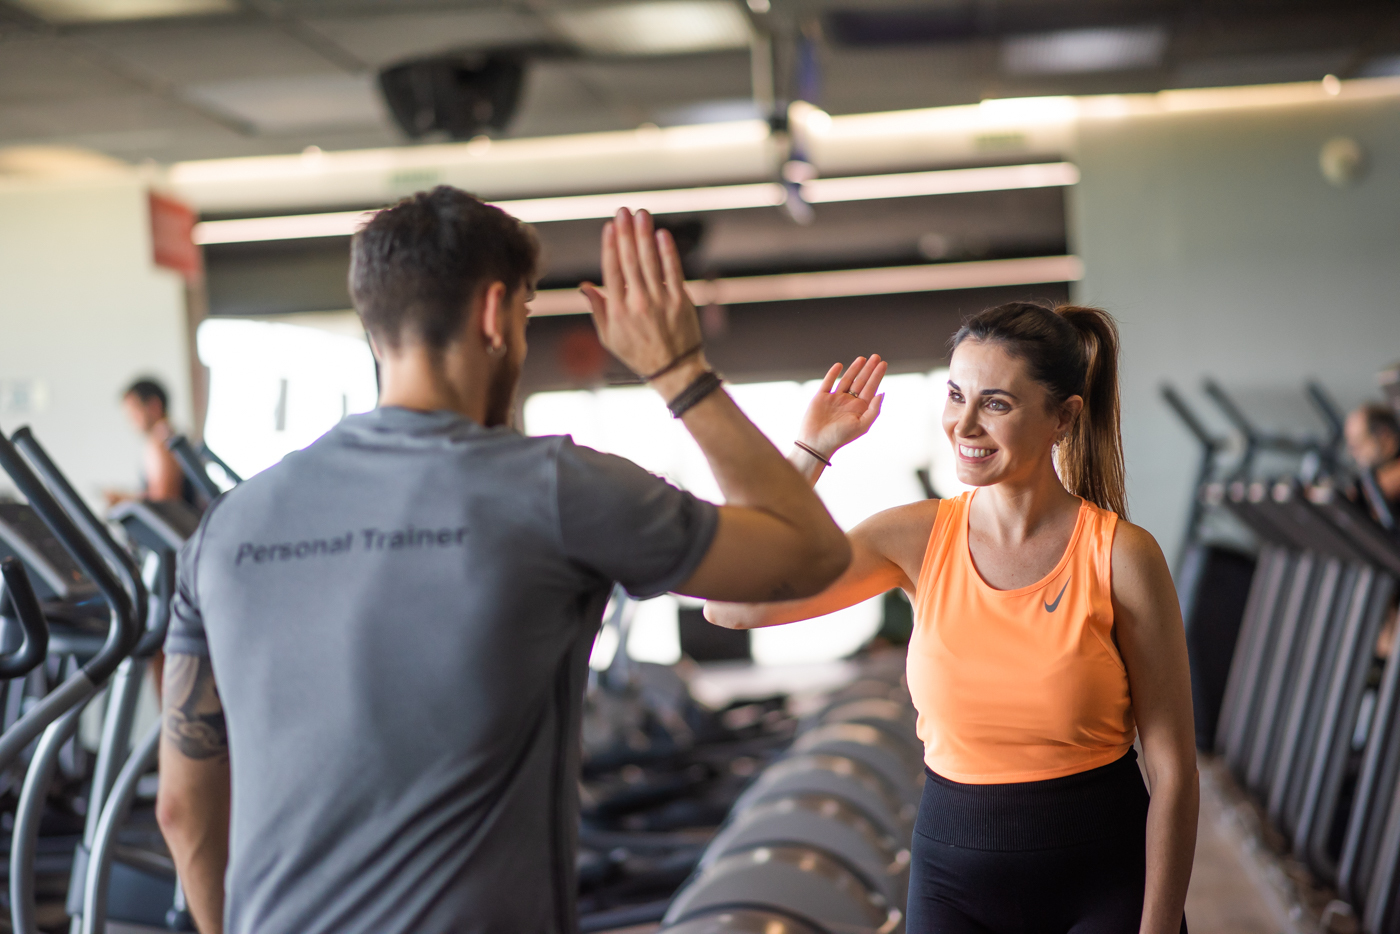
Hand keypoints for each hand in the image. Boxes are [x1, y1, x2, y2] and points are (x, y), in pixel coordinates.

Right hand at [580, 208, 704, 380]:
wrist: (674, 369)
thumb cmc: (638, 353)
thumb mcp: (609, 337)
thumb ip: (597, 309)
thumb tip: (585, 286)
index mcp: (618, 311)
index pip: (612, 271)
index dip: (610, 246)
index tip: (610, 227)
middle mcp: (638, 303)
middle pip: (630, 261)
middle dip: (626, 233)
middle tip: (623, 211)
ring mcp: (660, 301)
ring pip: (650, 262)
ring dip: (645, 236)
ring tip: (641, 215)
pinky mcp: (680, 301)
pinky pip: (673, 271)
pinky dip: (668, 252)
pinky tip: (663, 235)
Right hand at [797, 355, 886, 459]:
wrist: (816, 443)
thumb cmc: (840, 437)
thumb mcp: (862, 425)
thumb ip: (873, 410)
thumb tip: (882, 393)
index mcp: (859, 409)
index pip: (871, 388)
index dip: (877, 375)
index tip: (883, 364)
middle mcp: (848, 402)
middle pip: (861, 381)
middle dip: (869, 369)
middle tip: (876, 356)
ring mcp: (834, 399)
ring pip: (847, 380)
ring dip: (854, 369)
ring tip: (862, 358)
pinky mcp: (821, 398)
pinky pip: (828, 382)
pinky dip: (833, 373)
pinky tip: (839, 365)